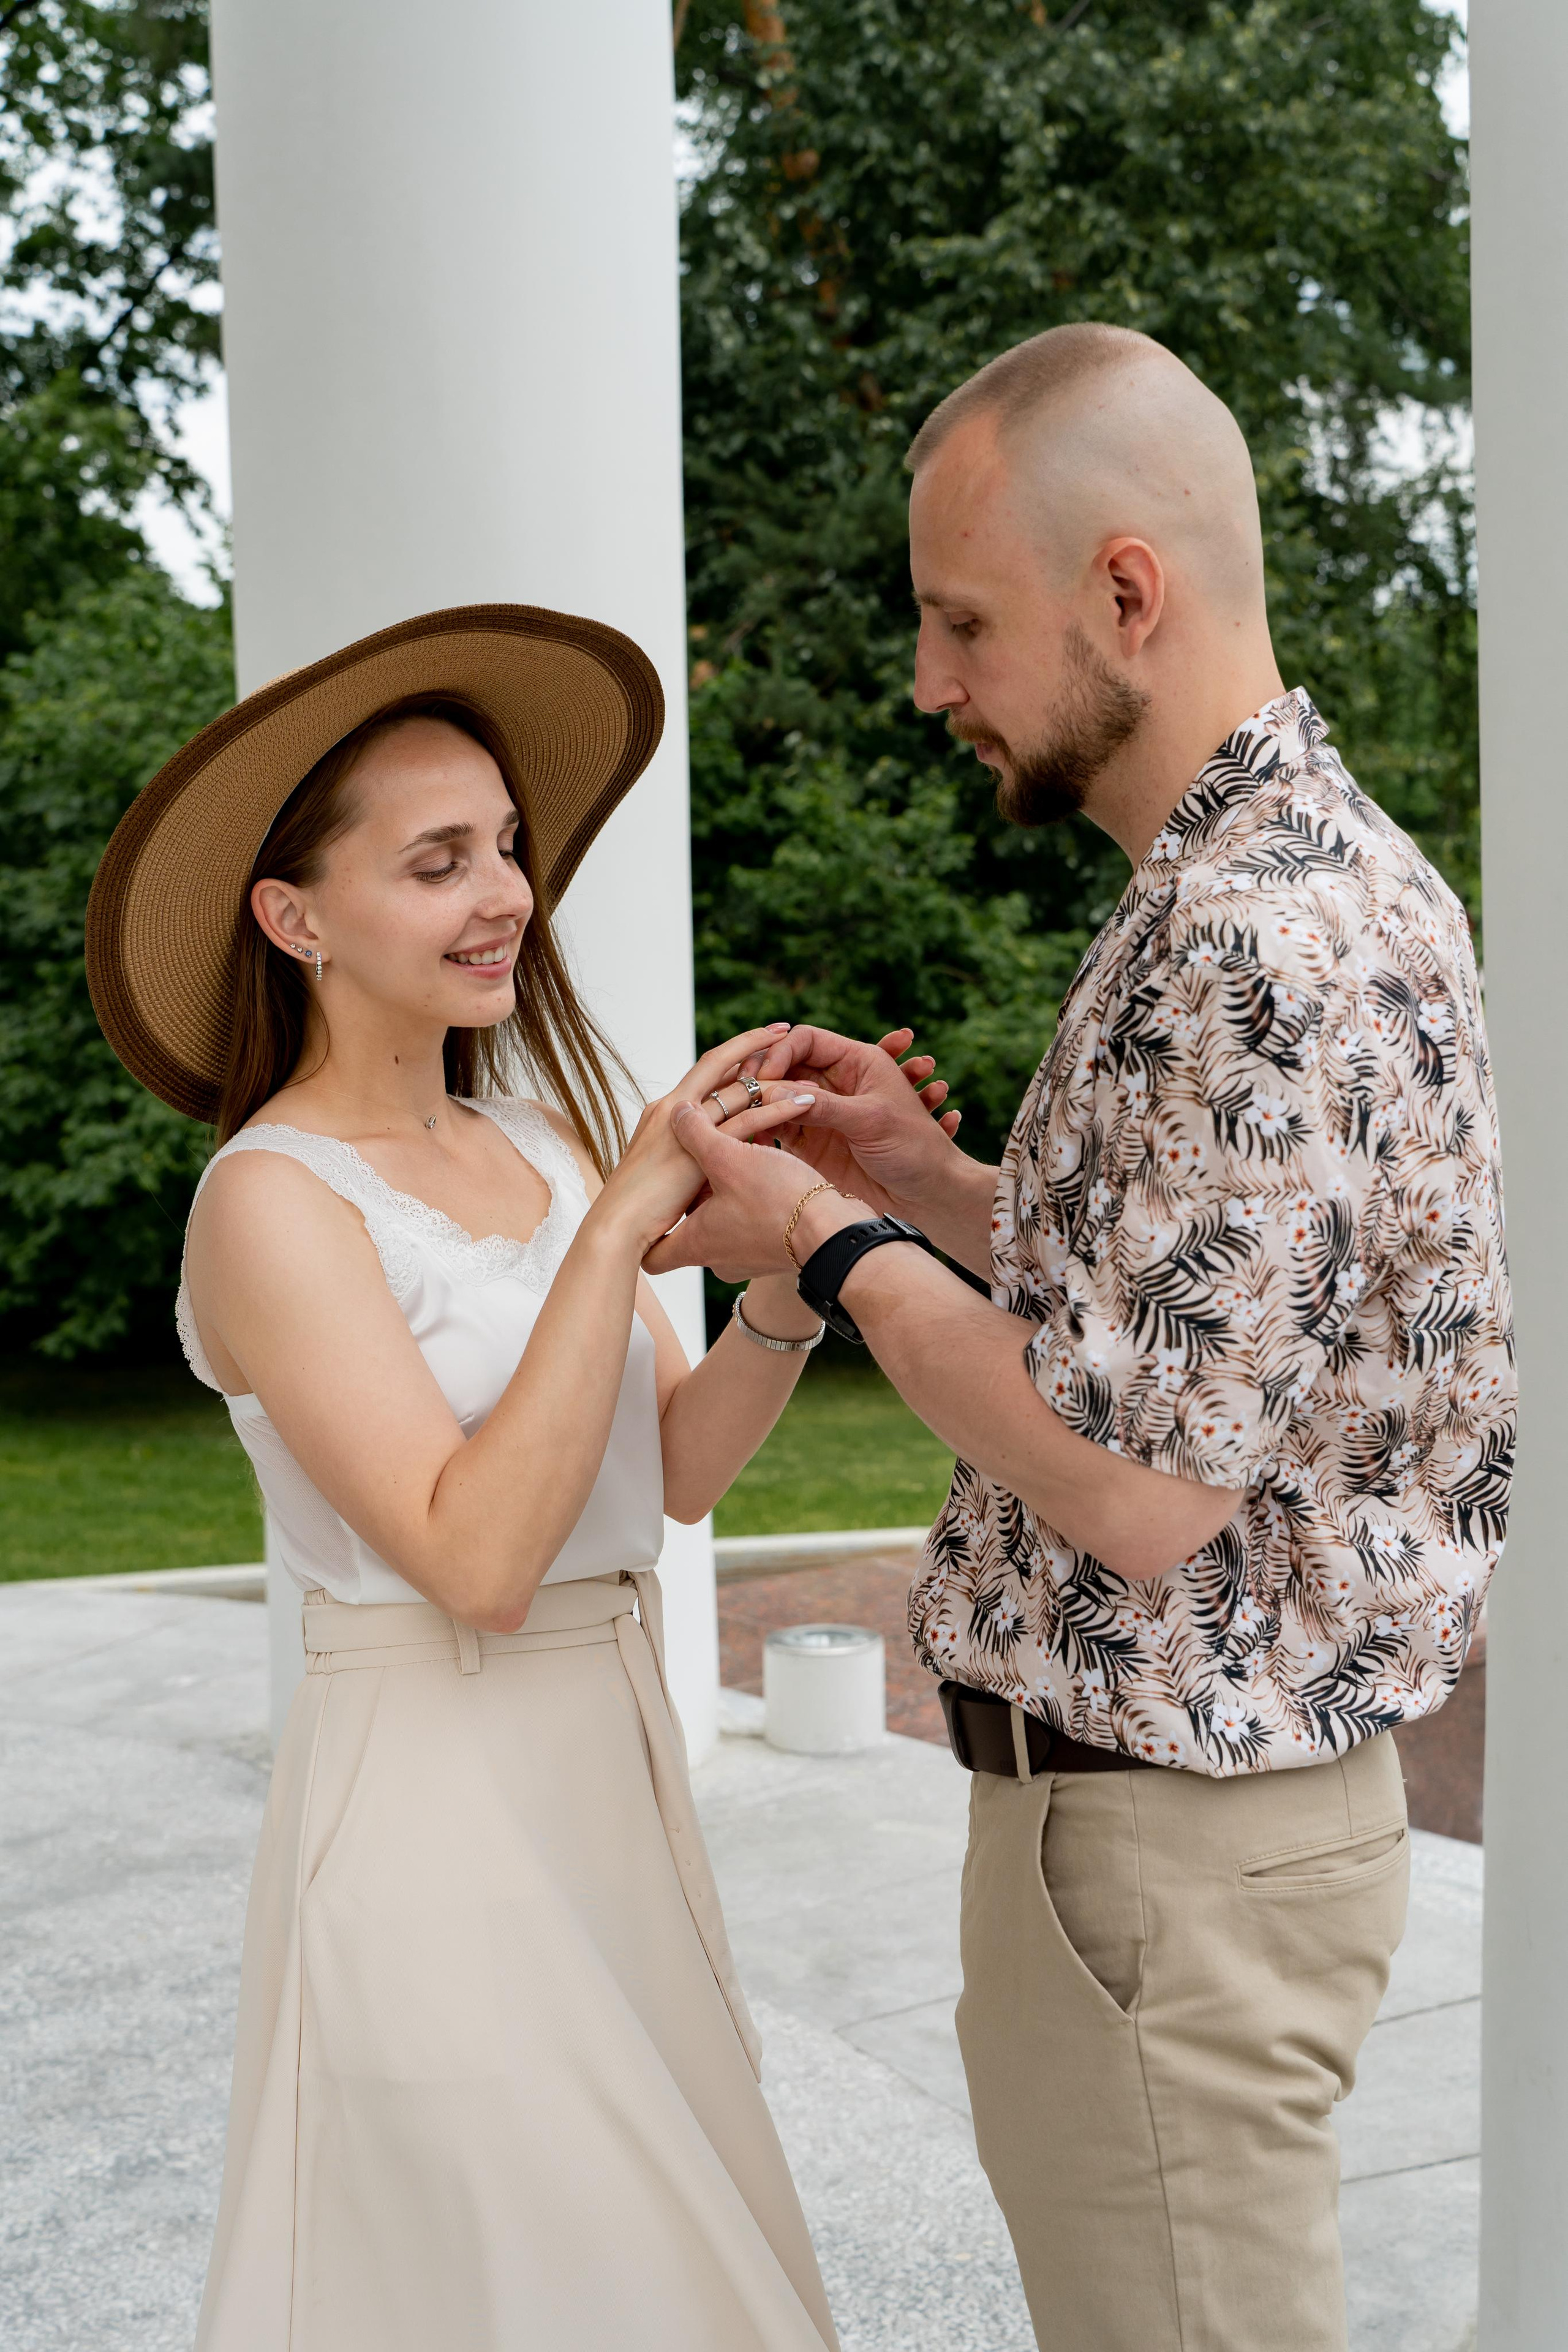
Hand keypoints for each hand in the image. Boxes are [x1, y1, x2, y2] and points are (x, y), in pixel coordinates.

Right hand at [594, 1026, 807, 1250]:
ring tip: (811, 1077)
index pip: (703, 1072)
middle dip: (753, 1044)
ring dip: (777, 1080)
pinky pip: (749, 1119)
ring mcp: (685, 1123)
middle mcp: (671, 1107)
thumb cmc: (636, 1210)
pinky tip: (807, 1104)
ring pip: (739, 1089)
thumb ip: (684, 1159)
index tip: (756, 1043)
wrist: (616, 1228)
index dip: (730, 1055)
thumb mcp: (664, 1174)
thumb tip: (702, 1165)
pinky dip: (780, 1109)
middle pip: (719, 1064)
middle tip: (785, 1032)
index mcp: (663, 1112)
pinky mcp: (699, 1147)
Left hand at [642, 1107, 854, 1280]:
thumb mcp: (729, 1158)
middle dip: (694, 1194)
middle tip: (701, 1163)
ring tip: (737, 1158)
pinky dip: (750, 1199)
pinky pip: (749, 1223)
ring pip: (721, 1222)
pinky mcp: (773, 1251)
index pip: (652, 1256)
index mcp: (696, 1244)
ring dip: (726, 1192)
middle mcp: (716, 1258)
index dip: (647, 1232)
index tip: (653, 1206)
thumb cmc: (779, 1201)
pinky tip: (763, 1169)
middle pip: (689, 1229)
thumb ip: (697, 1133)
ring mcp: (746, 1259)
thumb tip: (677, 1113)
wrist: (835, 1233)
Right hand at [744, 1023, 966, 1221]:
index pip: (806, 1040)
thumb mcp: (871, 1120)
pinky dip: (765, 1129)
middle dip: (765, 1077)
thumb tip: (774, 1093)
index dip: (781, 1053)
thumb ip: (824, 1106)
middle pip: (786, 1066)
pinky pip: (779, 1127)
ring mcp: (822, 1112)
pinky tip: (757, 1139)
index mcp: (857, 1061)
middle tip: (746, 1096)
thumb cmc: (914, 1149)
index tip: (766, 1077)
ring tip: (748, 1119)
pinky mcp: (812, 1142)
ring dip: (761, 1104)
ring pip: (778, 1097)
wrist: (928, 1196)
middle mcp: (835, 1082)